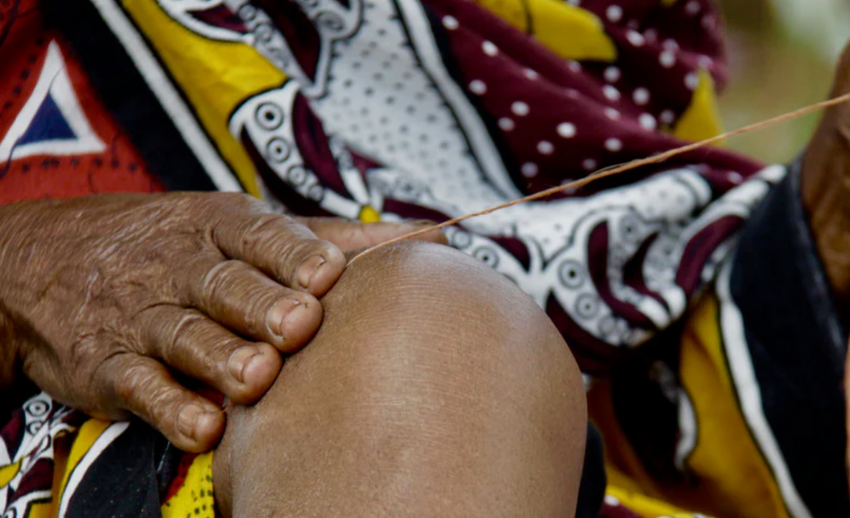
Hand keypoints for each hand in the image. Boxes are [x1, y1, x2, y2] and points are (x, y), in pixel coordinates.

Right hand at [0, 193, 442, 450]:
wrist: (49, 261)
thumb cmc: (179, 247)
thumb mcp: (245, 228)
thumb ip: (334, 238)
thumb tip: (430, 235)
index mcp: (224, 229)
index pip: (264, 238)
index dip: (295, 256)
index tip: (327, 274)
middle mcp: (185, 269)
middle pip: (227, 285)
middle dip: (263, 304)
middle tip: (300, 324)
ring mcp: (144, 317)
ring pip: (185, 336)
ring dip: (222, 357)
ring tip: (258, 377)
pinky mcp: (109, 366)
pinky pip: (141, 388)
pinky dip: (171, 407)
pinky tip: (204, 426)